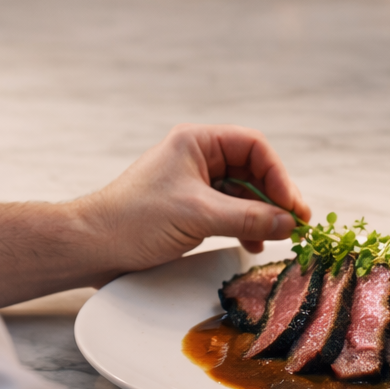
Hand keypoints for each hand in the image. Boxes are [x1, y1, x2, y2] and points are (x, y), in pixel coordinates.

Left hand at [82, 124, 309, 280]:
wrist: (94, 246)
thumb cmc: (135, 220)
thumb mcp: (199, 216)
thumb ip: (248, 217)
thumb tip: (290, 224)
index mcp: (196, 142)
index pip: (253, 146)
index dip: (278, 174)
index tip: (293, 206)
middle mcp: (196, 157)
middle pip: (251, 168)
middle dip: (274, 195)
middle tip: (296, 224)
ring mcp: (192, 183)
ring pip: (242, 192)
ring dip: (262, 213)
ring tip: (277, 237)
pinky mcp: (188, 209)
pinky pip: (228, 210)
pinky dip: (245, 225)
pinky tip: (253, 243)